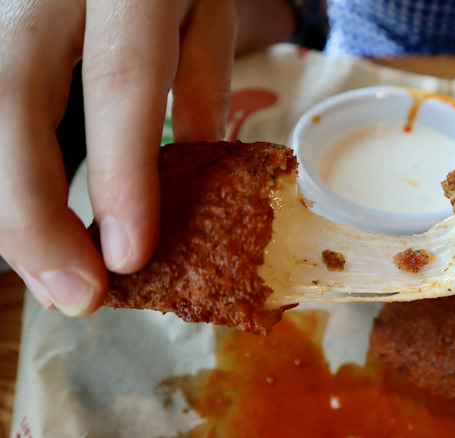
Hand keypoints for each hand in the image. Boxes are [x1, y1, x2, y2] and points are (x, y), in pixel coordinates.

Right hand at [0, 0, 236, 315]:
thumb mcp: (202, 4)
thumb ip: (198, 79)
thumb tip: (194, 167)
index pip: (117, 84)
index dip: (120, 179)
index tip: (125, 260)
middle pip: (9, 100)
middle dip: (29, 214)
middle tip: (72, 295)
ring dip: (4, 203)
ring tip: (47, 269)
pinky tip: (26, 212)